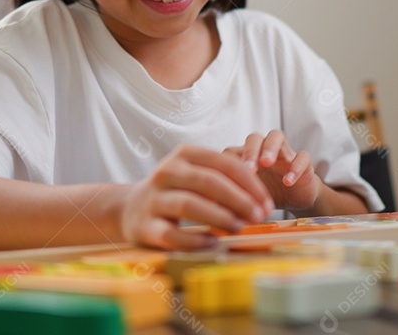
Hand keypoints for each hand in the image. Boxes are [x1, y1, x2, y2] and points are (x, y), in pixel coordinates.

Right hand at [120, 145, 273, 249]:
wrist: (130, 208)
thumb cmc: (176, 191)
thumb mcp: (196, 174)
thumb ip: (225, 180)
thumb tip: (261, 202)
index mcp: (185, 154)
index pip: (224, 164)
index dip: (251, 184)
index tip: (267, 203)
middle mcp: (167, 172)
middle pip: (209, 182)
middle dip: (240, 200)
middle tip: (259, 216)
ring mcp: (154, 198)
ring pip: (190, 205)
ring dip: (221, 218)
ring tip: (239, 228)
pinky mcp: (145, 226)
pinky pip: (174, 235)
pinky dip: (197, 240)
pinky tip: (214, 242)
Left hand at [225, 130, 319, 212]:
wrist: (296, 197)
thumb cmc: (268, 193)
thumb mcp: (248, 197)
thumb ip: (231, 198)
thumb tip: (209, 207)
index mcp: (247, 158)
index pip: (234, 150)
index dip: (229, 162)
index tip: (227, 178)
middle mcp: (264, 150)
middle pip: (254, 138)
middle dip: (250, 151)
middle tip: (248, 167)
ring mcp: (284, 153)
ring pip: (276, 136)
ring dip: (270, 148)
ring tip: (267, 163)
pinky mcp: (304, 162)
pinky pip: (302, 156)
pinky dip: (295, 167)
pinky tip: (289, 181)